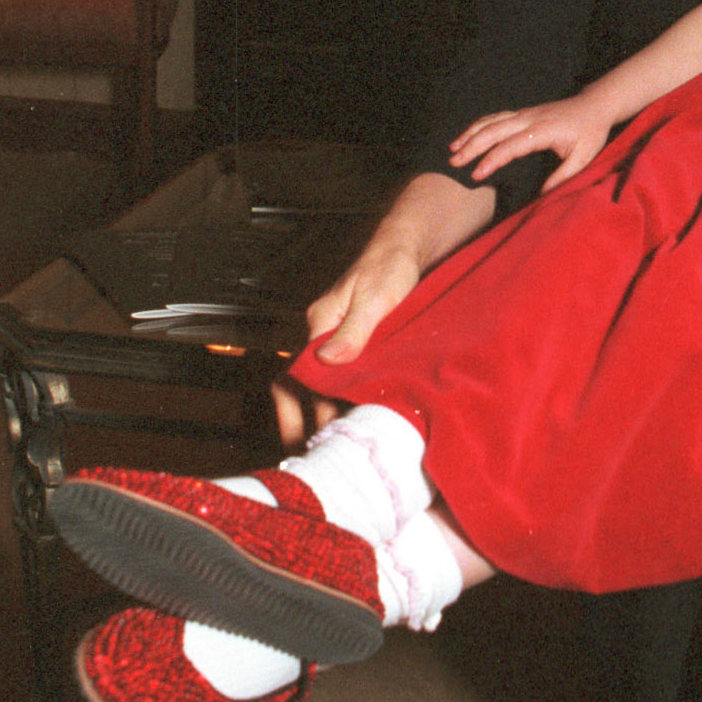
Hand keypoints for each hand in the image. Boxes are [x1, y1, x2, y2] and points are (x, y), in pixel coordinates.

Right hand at [272, 238, 422, 445]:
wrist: (405, 248)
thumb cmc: (389, 266)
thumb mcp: (375, 297)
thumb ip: (352, 329)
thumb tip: (327, 359)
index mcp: (320, 324)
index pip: (295, 375)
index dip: (295, 409)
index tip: (301, 438)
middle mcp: (323, 334)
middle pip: (301, 385)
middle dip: (304, 420)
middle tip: (316, 453)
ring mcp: (338, 339)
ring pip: (321, 383)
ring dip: (325, 412)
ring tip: (339, 443)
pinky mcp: (356, 342)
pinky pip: (341, 375)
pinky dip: (343, 398)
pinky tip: (357, 415)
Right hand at [450, 95, 611, 189]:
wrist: (594, 106)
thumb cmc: (590, 133)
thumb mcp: (583, 158)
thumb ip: (563, 177)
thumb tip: (543, 196)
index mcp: (542, 131)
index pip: (510, 146)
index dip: (491, 160)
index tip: (476, 175)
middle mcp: (529, 119)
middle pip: (494, 130)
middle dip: (471, 146)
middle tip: (454, 162)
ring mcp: (524, 113)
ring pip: (491, 121)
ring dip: (470, 133)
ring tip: (452, 149)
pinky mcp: (522, 113)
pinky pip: (495, 117)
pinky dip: (478, 125)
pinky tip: (467, 136)